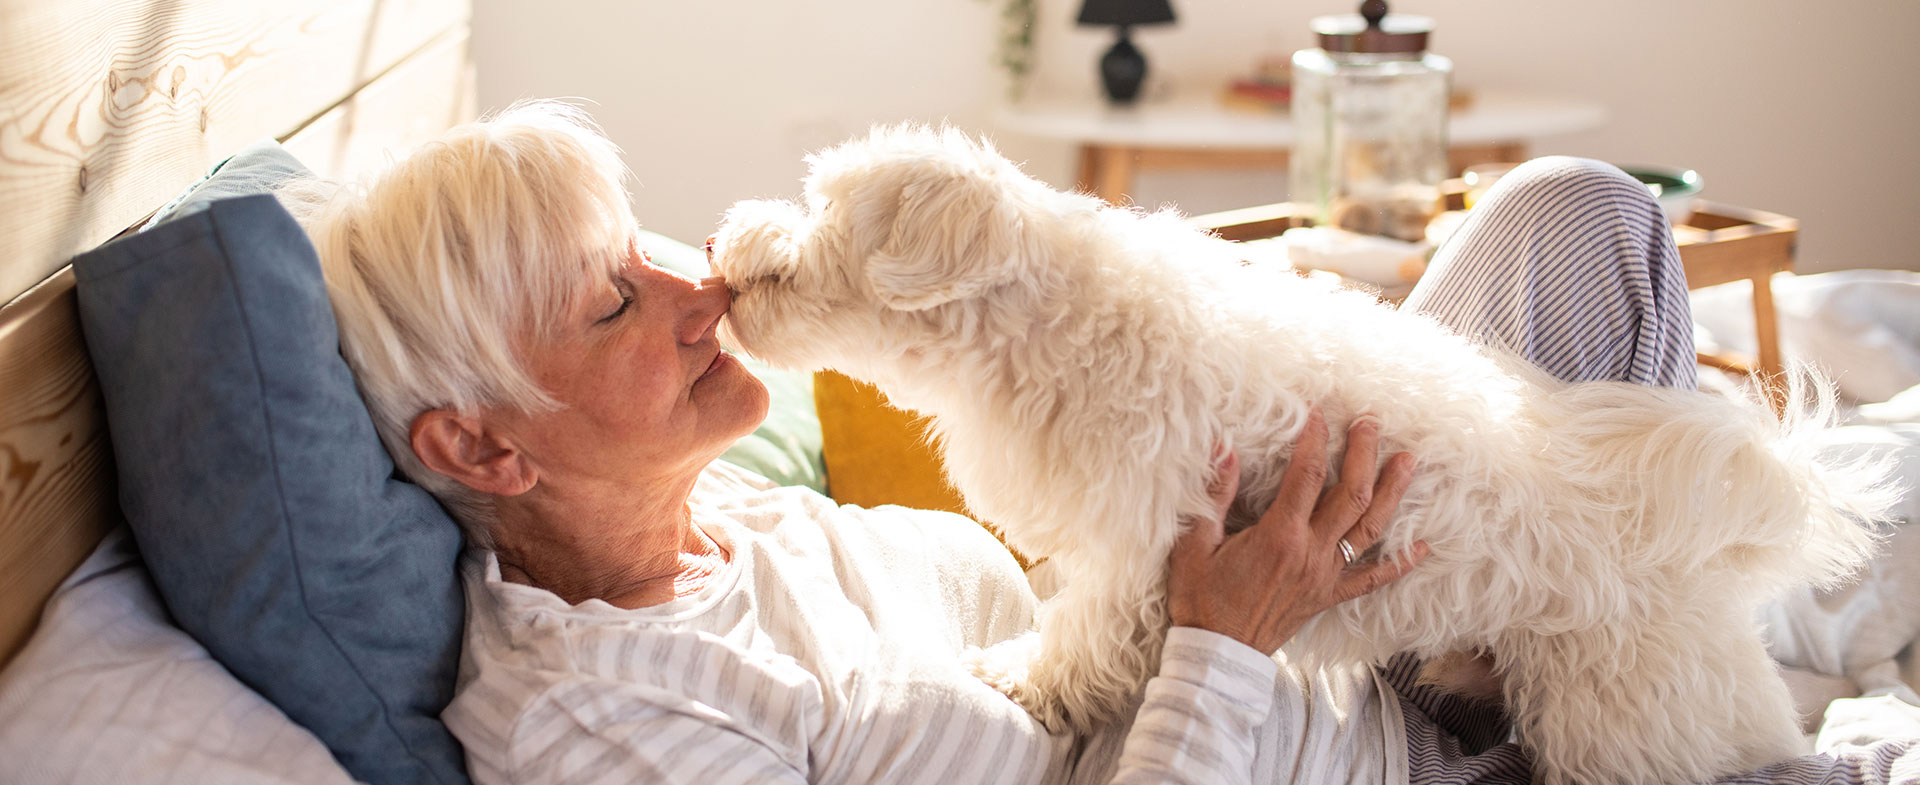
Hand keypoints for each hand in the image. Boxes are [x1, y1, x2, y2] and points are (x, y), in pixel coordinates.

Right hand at [1168, 409, 1425, 653]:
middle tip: (1371, 423)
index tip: (1319, 413)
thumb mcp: (1195, 543)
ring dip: (1392, 493)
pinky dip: (1400, 563)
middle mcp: (1311, 552)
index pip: (1306, 475)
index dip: (1315, 439)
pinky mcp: (1330, 596)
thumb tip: (1222, 449)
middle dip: (1364, 454)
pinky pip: (1372, 579)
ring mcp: (1325, 575)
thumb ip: (1215, 495)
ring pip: (1370, 528)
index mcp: (1279, 535)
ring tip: (1408, 462)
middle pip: (1350, 494)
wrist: (1218, 652)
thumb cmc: (1201, 598)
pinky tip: (1422, 547)